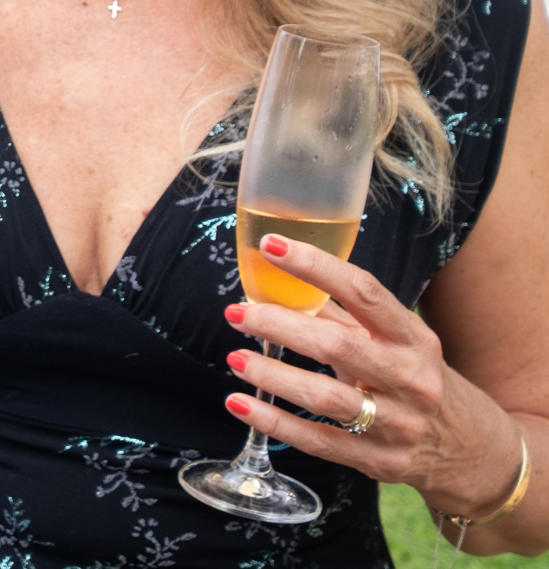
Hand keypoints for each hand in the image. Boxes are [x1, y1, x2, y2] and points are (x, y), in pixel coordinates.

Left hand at [221, 232, 522, 518]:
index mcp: (412, 338)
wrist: (472, 450)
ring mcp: (396, 423)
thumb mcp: (397, 343)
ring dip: (274, 377)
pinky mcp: (378, 461)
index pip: (365, 292)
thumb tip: (283, 284)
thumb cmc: (417, 379)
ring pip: (327, 398)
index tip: (272, 246)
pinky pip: (318, 441)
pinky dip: (274, 421)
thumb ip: (346, 317)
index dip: (316, 266)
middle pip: (339, 347)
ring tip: (235, 358)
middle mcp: (409, 379)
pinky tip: (239, 404)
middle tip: (238, 313)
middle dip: (282, 326)